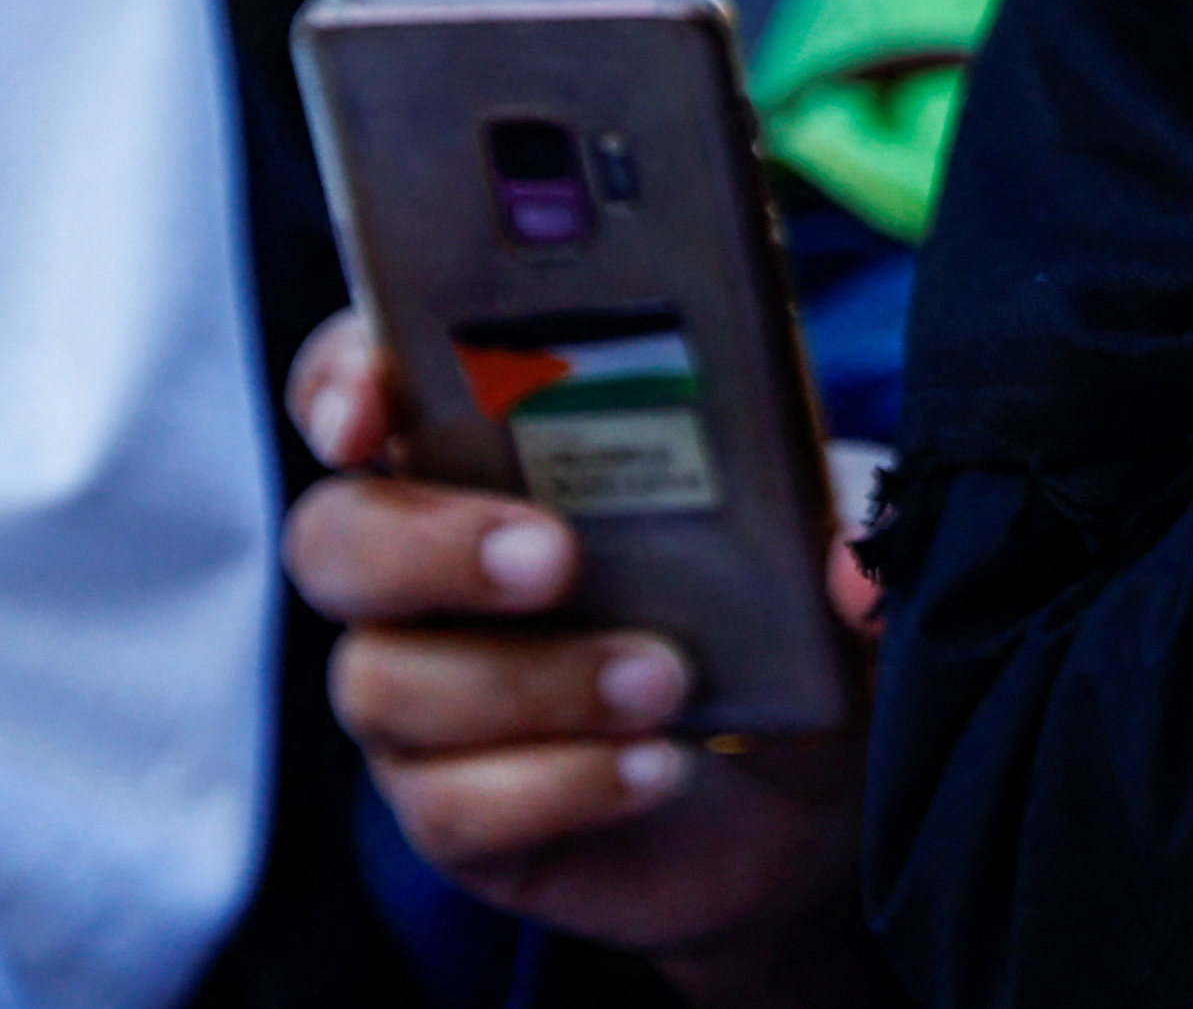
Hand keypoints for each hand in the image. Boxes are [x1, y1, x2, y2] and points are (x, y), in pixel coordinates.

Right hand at [280, 317, 886, 1008]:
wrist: (823, 777)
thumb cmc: (795, 600)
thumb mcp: (834, 532)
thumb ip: (853, 521)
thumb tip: (854, 570)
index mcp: (502, 444)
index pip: (366, 384)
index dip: (343, 381)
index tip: (372, 407)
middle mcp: (435, 561)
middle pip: (338, 537)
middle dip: (430, 542)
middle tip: (553, 556)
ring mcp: (432, 691)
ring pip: (386, 681)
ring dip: (530, 679)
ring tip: (666, 679)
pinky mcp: (459, 810)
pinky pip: (447, 805)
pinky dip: (555, 783)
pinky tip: (651, 768)